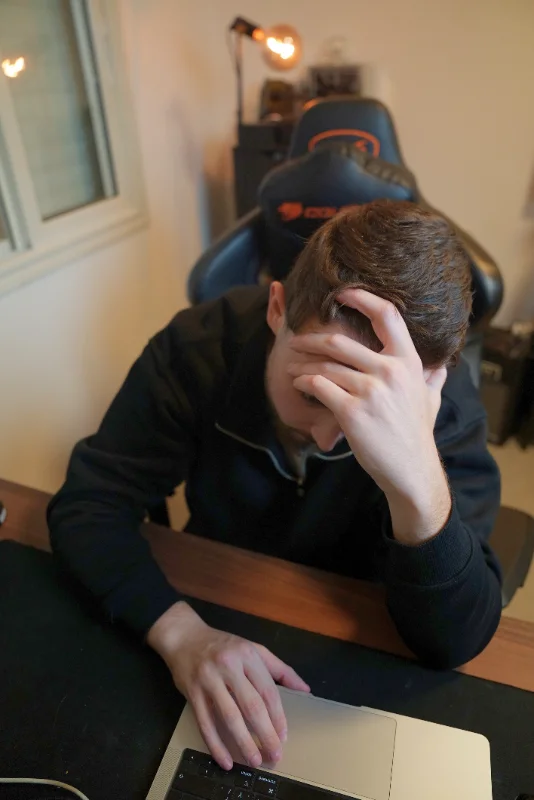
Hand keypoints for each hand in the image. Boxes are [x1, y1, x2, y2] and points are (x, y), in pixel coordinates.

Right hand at [147, 602, 309, 769]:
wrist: (184, 636)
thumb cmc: (223, 645)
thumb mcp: (254, 649)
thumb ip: (280, 670)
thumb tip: (305, 690)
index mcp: (248, 655)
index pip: (267, 691)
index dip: (278, 716)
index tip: (284, 736)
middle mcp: (229, 666)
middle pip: (251, 706)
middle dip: (266, 734)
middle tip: (275, 755)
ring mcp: (209, 679)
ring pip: (229, 716)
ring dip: (243, 743)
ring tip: (255, 760)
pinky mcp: (192, 692)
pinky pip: (205, 723)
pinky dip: (215, 745)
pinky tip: (226, 760)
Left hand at [288, 289, 450, 541]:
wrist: (411, 471)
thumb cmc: (417, 435)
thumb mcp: (431, 401)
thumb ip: (432, 378)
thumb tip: (441, 365)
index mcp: (409, 362)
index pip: (387, 316)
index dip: (362, 298)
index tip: (342, 292)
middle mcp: (391, 371)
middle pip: (341, 342)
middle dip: (312, 339)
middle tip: (296, 340)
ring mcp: (371, 391)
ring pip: (326, 366)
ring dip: (303, 364)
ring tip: (291, 366)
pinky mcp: (352, 412)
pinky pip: (320, 387)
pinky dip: (305, 382)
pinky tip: (298, 384)